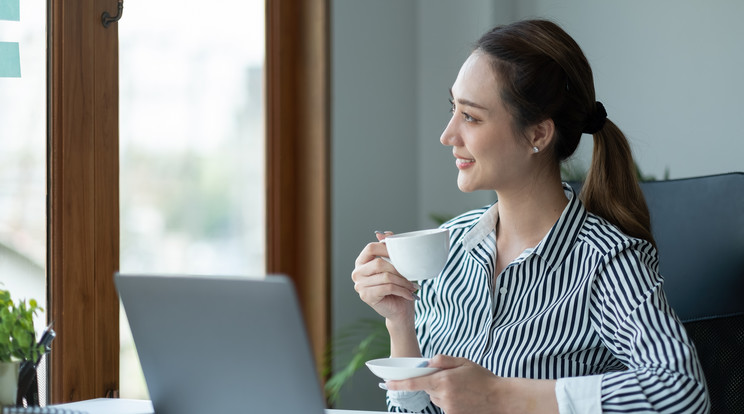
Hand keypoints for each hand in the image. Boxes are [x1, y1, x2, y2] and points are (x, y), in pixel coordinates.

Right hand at [351, 231, 418, 321]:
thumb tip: (383, 233)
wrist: (399, 310)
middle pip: (379, 263)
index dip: (386, 248)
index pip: (370, 248)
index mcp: (361, 262)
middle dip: (398, 269)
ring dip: (403, 281)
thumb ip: (388, 248)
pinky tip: (409, 294)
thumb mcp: (395, 265)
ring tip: (413, 286)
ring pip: (386, 277)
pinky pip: (388, 288)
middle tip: (410, 275)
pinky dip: (402, 290)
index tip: (401, 254)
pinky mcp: (366, 296)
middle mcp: (357, 273)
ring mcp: (359, 285)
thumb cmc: (397, 286)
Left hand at [386, 355, 558, 413]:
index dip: (399, 383)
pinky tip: (463, 396)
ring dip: (441, 391)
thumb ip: (443, 360)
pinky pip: (444, 405)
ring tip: (461, 388)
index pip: (415, 382)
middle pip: (427, 387)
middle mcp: (443, 396)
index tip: (387, 383)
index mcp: (444, 380)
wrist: (499, 398)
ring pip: (435, 397)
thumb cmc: (483, 378)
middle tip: (451, 377)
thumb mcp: (463, 362)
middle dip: (433, 381)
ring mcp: (448, 408)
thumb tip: (429, 361)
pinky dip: (449, 400)